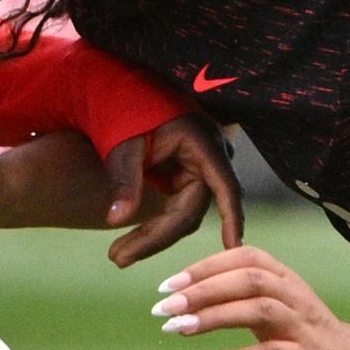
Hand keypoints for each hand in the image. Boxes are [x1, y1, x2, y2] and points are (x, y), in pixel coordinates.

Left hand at [98, 114, 242, 266]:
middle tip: (117, 259)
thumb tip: (115, 220)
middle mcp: (209, 157)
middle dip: (156, 237)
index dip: (231, 218)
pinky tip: (132, 243)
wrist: (119, 90)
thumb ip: (124, 180)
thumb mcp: (123, 143)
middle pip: (192, 210)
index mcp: (203, 143)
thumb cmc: (124, 108)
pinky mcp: (186, 176)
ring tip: (117, 255)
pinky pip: (176, 208)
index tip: (233, 248)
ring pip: (183, 214)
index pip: (225, 187)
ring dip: (153, 236)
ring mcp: (199, 168)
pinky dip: (154, 225)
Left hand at [155, 244, 349, 349]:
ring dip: (213, 317)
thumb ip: (242, 290)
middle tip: (162, 307)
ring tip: (176, 329)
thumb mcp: (276, 303)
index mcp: (285, 277)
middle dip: (201, 290)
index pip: (243, 256)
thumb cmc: (306, 333)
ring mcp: (302, 326)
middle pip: (247, 279)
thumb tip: (192, 285)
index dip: (204, 266)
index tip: (168, 284)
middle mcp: (295, 295)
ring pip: (257, 310)